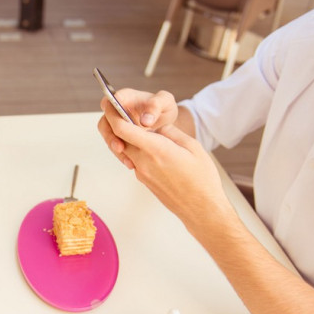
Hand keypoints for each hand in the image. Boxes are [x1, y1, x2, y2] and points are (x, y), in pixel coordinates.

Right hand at [98, 89, 177, 167]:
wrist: (167, 124)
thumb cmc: (164, 108)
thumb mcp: (165, 102)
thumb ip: (155, 106)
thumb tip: (145, 120)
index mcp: (126, 97)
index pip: (112, 100)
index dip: (112, 110)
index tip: (118, 123)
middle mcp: (117, 111)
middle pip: (105, 121)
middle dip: (110, 136)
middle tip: (119, 147)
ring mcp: (117, 126)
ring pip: (108, 136)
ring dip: (115, 149)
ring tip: (127, 160)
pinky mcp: (120, 138)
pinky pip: (115, 146)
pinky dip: (122, 155)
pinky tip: (131, 163)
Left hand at [99, 104, 228, 228]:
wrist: (201, 209)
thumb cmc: (201, 179)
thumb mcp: (192, 146)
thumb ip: (171, 132)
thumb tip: (157, 126)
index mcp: (156, 149)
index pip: (122, 129)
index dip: (113, 115)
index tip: (111, 105)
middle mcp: (143, 162)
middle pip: (120, 139)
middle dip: (119, 125)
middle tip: (125, 113)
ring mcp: (141, 173)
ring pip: (127, 150)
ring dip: (129, 139)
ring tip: (144, 130)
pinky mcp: (144, 181)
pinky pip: (135, 161)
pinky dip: (138, 151)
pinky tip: (153, 148)